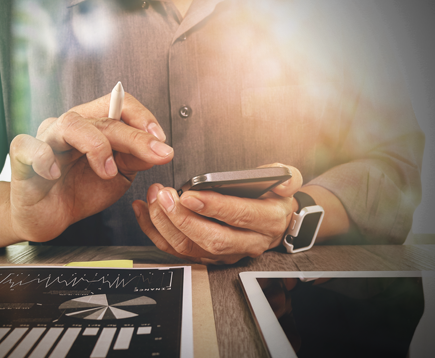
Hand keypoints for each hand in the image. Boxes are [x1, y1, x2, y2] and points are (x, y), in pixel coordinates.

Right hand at [8, 93, 172, 242]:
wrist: (48, 218)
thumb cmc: (79, 191)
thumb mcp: (118, 176)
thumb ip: (136, 159)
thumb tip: (160, 148)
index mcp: (93, 126)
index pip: (119, 105)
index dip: (142, 117)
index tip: (161, 140)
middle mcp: (70, 126)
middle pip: (103, 118)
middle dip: (134, 137)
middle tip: (156, 153)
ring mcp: (45, 139)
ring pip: (70, 124)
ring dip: (96, 145)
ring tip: (107, 170)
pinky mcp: (22, 157)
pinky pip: (29, 146)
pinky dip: (43, 157)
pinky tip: (54, 173)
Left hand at [132, 164, 302, 263]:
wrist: (277, 221)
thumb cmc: (275, 198)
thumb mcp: (289, 181)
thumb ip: (288, 177)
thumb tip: (282, 182)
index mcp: (268, 221)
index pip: (241, 216)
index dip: (215, 207)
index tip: (190, 194)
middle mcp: (248, 242)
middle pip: (212, 239)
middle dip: (183, 219)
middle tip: (164, 196)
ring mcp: (227, 253)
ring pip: (191, 248)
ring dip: (166, 225)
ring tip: (154, 199)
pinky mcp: (208, 256)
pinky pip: (177, 250)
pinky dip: (156, 232)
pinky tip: (145, 211)